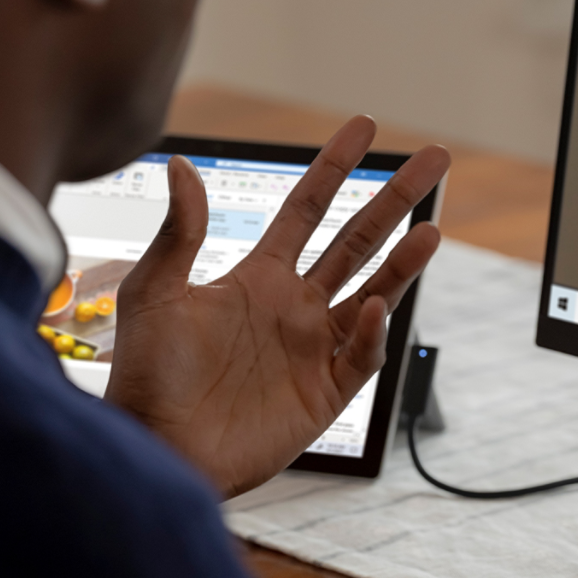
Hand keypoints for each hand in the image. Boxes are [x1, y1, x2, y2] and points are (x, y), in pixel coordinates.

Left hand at [102, 116, 449, 495]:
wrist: (156, 449)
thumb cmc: (144, 376)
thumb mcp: (155, 293)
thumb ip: (179, 232)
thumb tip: (180, 164)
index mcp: (257, 277)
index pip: (307, 209)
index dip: (336, 167)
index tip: (365, 128)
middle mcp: (293, 306)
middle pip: (357, 240)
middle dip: (395, 199)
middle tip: (434, 159)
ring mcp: (313, 349)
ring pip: (374, 291)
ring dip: (403, 262)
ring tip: (431, 229)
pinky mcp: (324, 393)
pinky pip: (360, 356)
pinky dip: (370, 331)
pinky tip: (371, 306)